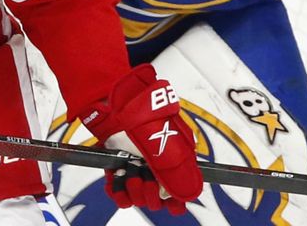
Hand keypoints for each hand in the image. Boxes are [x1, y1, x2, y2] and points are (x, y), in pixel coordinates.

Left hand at [81, 64, 202, 213]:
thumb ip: (178, 173)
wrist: (118, 104)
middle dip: (149, 192)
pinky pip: (119, 192)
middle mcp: (157, 169)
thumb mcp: (169, 146)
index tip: (164, 197)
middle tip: (143, 174)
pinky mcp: (119, 167)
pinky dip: (116, 189)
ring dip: (132, 189)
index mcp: (176, 163)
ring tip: (128, 171)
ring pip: (137, 198)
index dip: (173, 201)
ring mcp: (137, 168)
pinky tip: (116, 178)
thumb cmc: (147, 118)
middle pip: (157, 200)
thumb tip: (190, 195)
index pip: (179, 196)